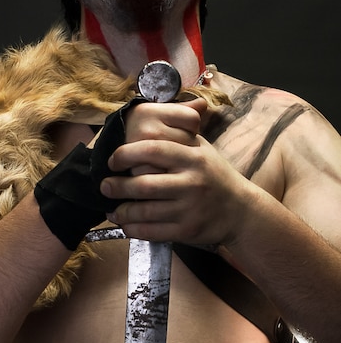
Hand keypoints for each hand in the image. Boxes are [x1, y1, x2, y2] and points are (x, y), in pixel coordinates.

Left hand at [100, 98, 250, 246]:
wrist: (240, 209)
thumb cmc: (213, 173)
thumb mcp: (201, 147)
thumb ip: (176, 134)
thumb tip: (148, 111)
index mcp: (192, 157)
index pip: (153, 150)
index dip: (126, 153)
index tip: (112, 159)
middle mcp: (191, 182)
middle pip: (144, 183)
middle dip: (118, 186)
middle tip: (103, 185)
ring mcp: (189, 208)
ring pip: (146, 211)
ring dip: (122, 211)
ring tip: (110, 209)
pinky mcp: (187, 231)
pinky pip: (153, 231)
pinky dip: (134, 229)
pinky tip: (125, 224)